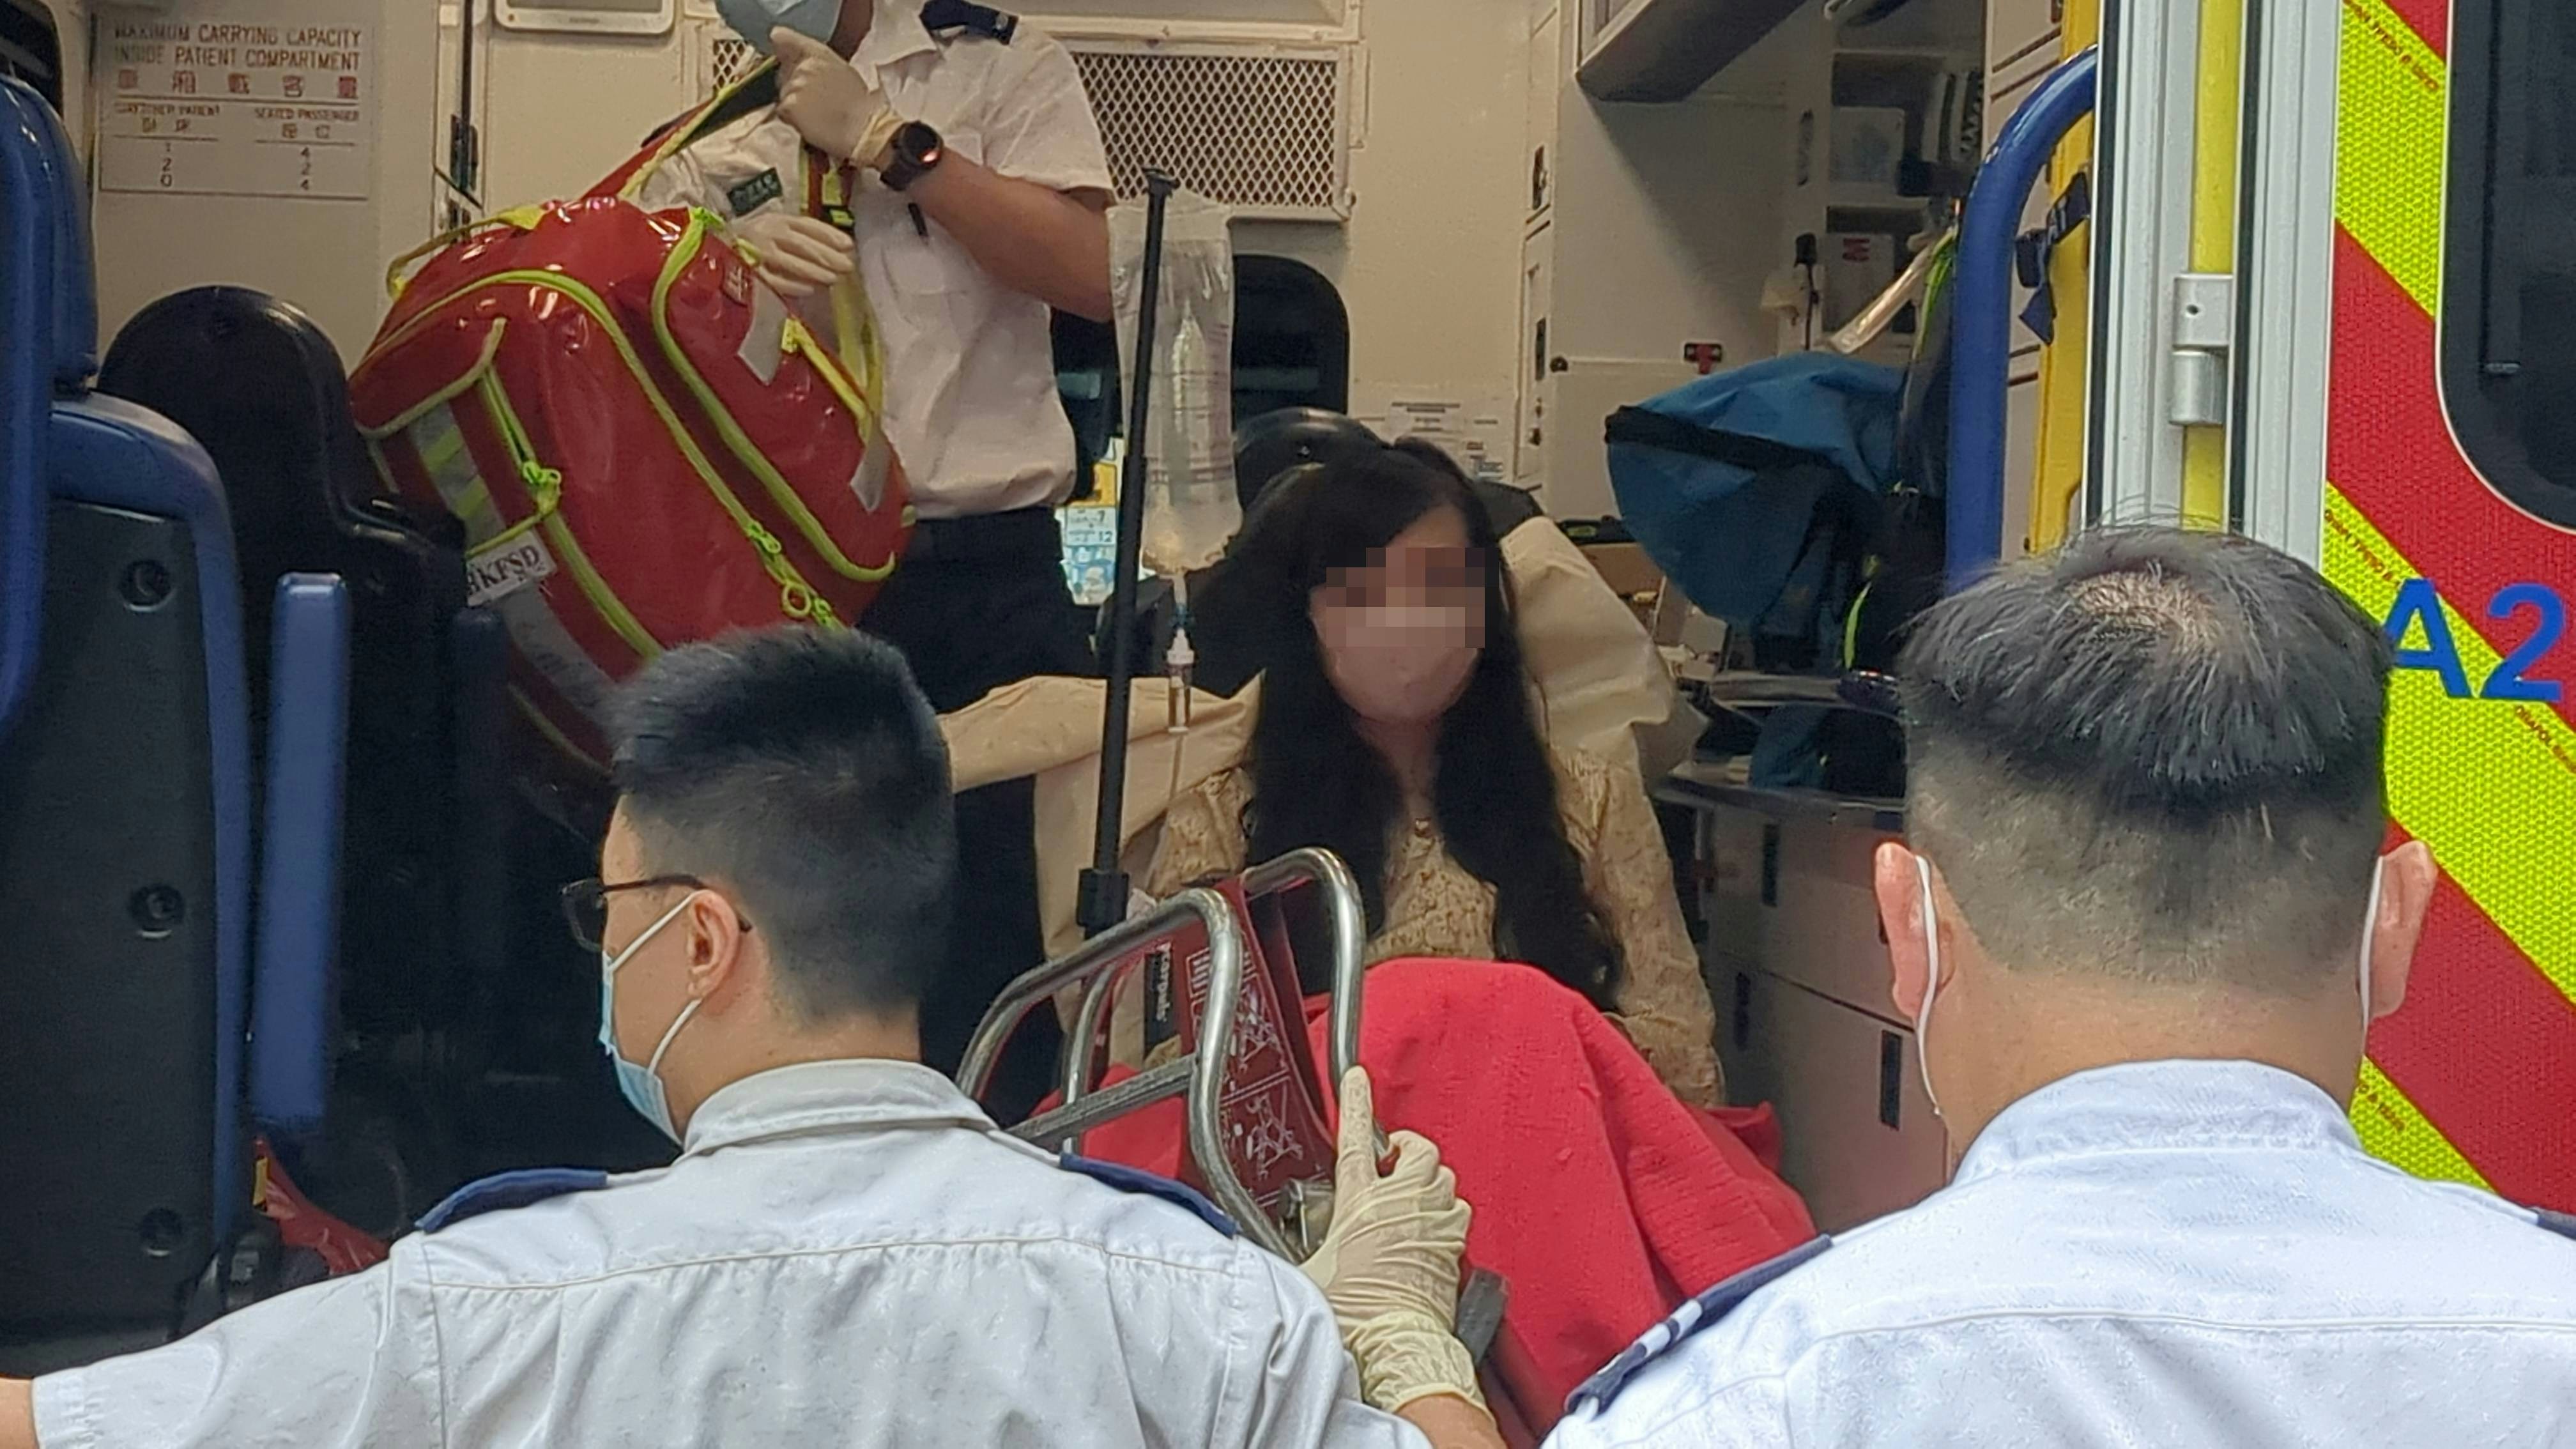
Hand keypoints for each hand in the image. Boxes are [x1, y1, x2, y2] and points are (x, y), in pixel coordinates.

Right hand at [729, 212, 856, 298]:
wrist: (712, 247)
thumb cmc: (754, 241)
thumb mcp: (776, 230)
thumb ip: (801, 236)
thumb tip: (838, 248)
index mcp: (776, 219)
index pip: (807, 225)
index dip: (829, 234)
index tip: (849, 245)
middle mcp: (767, 231)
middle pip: (802, 243)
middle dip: (827, 255)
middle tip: (846, 266)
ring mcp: (756, 251)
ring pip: (790, 260)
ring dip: (814, 270)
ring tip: (832, 279)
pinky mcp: (748, 270)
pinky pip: (774, 279)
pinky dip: (793, 285)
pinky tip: (809, 290)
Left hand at [772, 28, 905, 166]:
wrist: (864, 129)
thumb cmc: (859, 105)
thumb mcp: (842, 71)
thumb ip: (818, 63)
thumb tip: (799, 62)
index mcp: (818, 53)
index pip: (781, 38)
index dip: (780, 46)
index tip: (783, 55)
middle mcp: (804, 66)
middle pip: (784, 74)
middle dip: (794, 86)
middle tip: (818, 101)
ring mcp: (795, 85)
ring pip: (784, 95)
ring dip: (796, 105)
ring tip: (818, 115)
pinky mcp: (790, 106)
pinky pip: (783, 112)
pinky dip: (793, 119)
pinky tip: (812, 123)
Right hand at [1299, 1068, 1484, 1414]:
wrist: (1394, 1344)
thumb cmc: (1354, 1314)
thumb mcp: (1307, 1273)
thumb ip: (1298, 1249)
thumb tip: (1274, 1256)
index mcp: (1360, 1201)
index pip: (1357, 1137)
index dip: (1356, 1102)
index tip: (1357, 1079)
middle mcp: (1403, 1203)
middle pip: (1419, 1149)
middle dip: (1407, 1148)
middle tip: (1391, 1161)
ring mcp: (1434, 1222)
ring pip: (1445, 1178)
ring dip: (1430, 1181)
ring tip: (1411, 1195)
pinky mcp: (1454, 1247)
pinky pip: (1459, 1213)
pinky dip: (1447, 1213)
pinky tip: (1431, 1228)